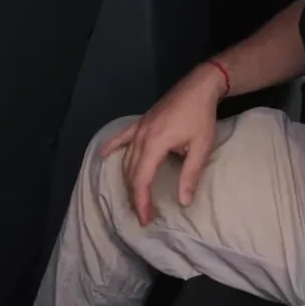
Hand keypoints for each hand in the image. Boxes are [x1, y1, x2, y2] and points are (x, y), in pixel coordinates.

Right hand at [99, 63, 228, 225]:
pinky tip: (103, 155)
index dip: (141, 201)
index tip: (145, 219)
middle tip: (143, 214)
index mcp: (154, 144)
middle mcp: (141, 137)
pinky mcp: (141, 121)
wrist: (199, 86)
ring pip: (126, 158)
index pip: (141, 179)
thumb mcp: (201, 147)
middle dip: (135, 196)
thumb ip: (190, 174)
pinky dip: (112, 147)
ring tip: (135, 197)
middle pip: (131, 172)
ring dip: (128, 179)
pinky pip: (122, 137)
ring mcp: (139, 128)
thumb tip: (183, 201)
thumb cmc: (201, 116)